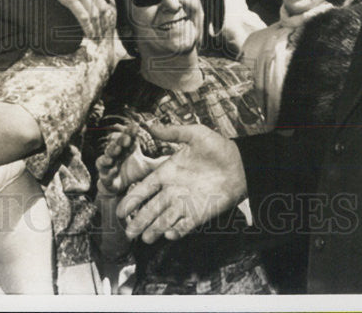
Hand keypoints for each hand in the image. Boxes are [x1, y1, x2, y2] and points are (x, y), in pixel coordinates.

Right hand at [23, 0, 115, 40]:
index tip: (109, 17)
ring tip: (98, 37)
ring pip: (95, 13)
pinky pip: (83, 16)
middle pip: (103, 6)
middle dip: (105, 22)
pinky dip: (88, 27)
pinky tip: (90, 34)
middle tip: (106, 32)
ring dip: (98, 28)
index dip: (109, 7)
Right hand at [96, 125, 166, 194]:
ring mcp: (109, 166)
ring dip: (111, 153)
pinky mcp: (106, 180)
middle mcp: (117, 155)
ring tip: (117, 150)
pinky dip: (107, 173)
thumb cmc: (135, 174)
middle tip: (127, 138)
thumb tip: (178, 156)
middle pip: (117, 144)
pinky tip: (113, 171)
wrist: (122, 191)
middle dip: (121, 140)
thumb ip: (161, 162)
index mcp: (127, 149)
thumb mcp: (150, 167)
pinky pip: (104, 175)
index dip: (131, 132)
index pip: (129, 137)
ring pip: (107, 157)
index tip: (136, 126)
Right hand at [116, 123, 246, 243]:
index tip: (121, 210)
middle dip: (139, 220)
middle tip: (128, 232)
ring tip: (145, 238)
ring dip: (154, 229)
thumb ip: (172, 132)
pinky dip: (177, 231)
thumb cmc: (217, 148)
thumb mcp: (194, 135)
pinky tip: (169, 235)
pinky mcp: (199, 214)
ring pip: (164, 220)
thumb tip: (149, 124)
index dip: (132, 200)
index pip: (144, 189)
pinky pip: (185, 226)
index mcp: (167, 173)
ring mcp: (185, 203)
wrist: (240, 164)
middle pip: (150, 209)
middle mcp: (173, 190)